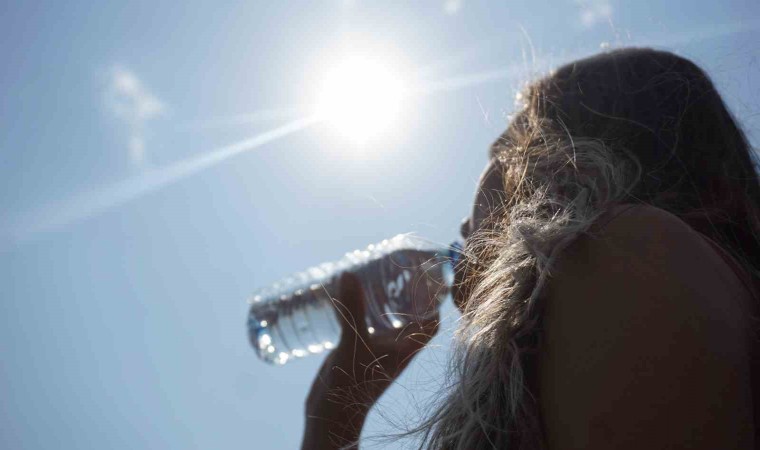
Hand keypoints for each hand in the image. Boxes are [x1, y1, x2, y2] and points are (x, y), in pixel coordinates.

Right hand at [301, 271, 439, 449]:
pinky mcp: (358, 352)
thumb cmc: (350, 385)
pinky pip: (366, 326)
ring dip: (384, 301)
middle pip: (410, 317)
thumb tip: (349, 273)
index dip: (435, 300)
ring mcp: (377, 351)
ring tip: (374, 274)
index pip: (432, 322)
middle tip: (397, 267)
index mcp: (405, 348)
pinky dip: (361, 310)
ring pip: (387, 321)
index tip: (429, 276)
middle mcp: (395, 348)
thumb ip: (352, 310)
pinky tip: (348, 295)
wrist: (330, 417)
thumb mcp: (353, 343)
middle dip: (407, 294)